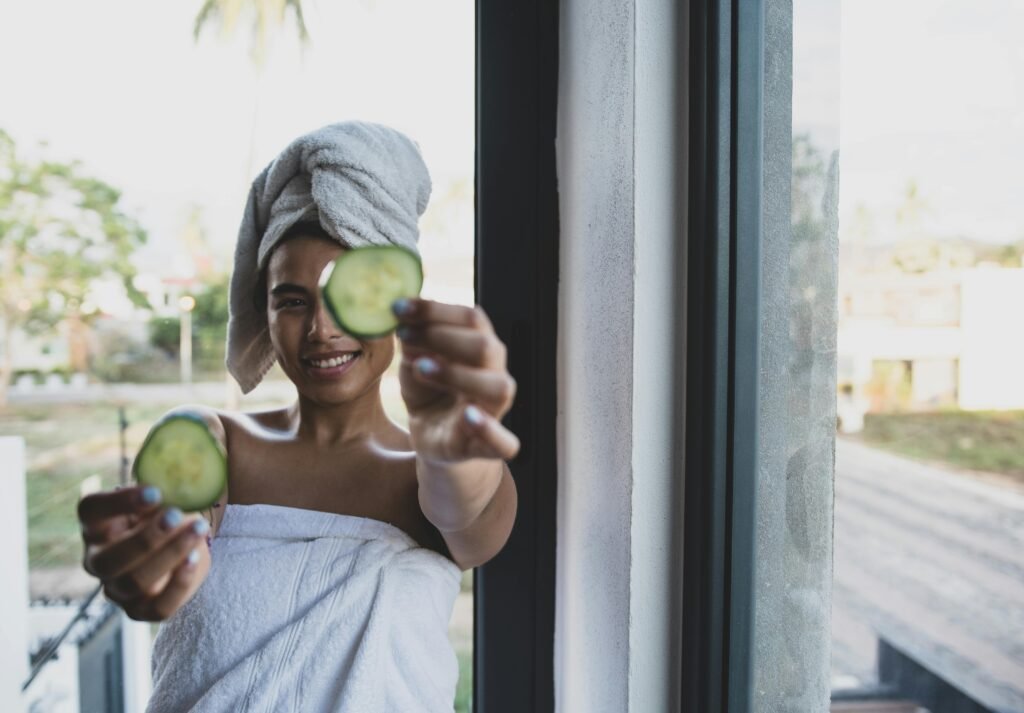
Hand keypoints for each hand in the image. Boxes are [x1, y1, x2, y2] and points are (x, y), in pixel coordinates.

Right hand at [78, 485, 210, 621]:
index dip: (119, 502)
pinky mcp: (141, 610)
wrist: (182, 541)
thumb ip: (162, 491)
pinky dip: (179, 583)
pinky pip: (158, 608)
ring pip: (134, 582)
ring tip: (198, 529)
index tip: (154, 491)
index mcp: (95, 526)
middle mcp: (98, 560)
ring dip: (169, 554)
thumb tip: (175, 484)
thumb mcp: (161, 497)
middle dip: (145, 538)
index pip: (91, 511)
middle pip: (109, 559)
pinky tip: (195, 558)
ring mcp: (117, 589)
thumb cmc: (164, 512)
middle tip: (175, 515)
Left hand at [393, 298, 519, 462]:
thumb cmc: (429, 393)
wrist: (435, 439)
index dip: (436, 310)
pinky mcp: (488, 446)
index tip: (399, 308)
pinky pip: (505, 442)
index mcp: (481, 348)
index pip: (472, 318)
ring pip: (497, 387)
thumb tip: (402, 310)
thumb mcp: (415, 361)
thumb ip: (414, 339)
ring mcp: (493, 410)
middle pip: (486, 347)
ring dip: (459, 374)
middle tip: (405, 336)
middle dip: (442, 337)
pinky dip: (488, 428)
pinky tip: (468, 416)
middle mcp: (493, 374)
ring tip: (422, 369)